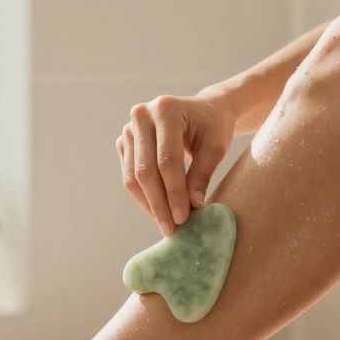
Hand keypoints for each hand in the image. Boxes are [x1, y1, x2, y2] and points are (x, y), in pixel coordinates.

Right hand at [116, 92, 234, 234]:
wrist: (202, 111)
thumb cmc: (212, 127)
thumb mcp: (215, 147)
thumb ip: (202, 174)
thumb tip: (193, 206)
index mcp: (166, 109)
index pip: (167, 160)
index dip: (174, 192)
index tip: (183, 218)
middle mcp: (141, 115)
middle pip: (146, 169)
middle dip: (159, 203)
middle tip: (171, 229)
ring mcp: (129, 128)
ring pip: (133, 176)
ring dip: (149, 204)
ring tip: (166, 225)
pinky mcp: (124, 142)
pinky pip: (129, 175)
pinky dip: (143, 196)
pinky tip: (158, 211)